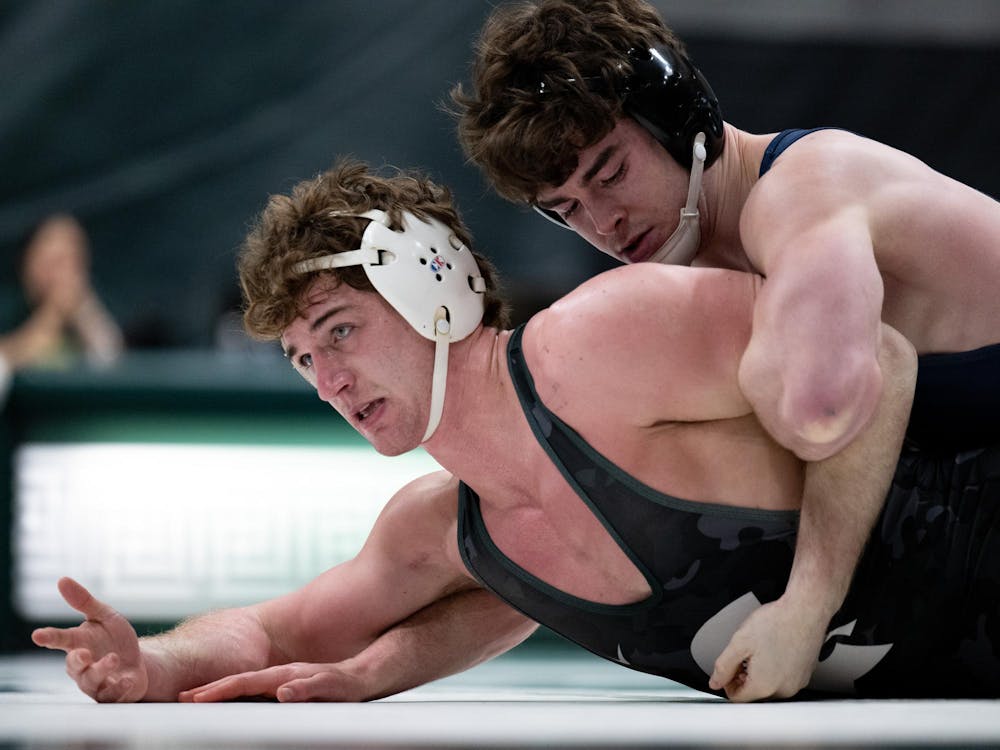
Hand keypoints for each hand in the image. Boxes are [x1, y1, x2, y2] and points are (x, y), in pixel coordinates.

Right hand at [31, 577, 147, 702]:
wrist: (137, 662)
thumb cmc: (114, 639)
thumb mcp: (104, 616)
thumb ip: (84, 601)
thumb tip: (62, 579)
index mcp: (78, 644)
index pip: (61, 640)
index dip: (50, 637)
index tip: (38, 634)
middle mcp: (83, 666)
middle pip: (74, 666)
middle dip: (77, 660)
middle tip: (82, 653)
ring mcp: (97, 682)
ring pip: (92, 681)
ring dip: (101, 670)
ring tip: (113, 658)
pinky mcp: (113, 694)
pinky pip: (113, 694)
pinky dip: (120, 687)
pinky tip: (127, 679)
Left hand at [179, 662, 366, 702]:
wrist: (370, 673)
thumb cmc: (331, 688)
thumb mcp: (297, 697)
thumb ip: (272, 702)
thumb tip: (249, 711)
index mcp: (278, 679)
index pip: (240, 685)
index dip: (213, 691)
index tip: (184, 699)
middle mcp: (289, 674)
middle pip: (247, 681)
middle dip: (217, 689)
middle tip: (188, 698)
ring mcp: (308, 676)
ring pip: (275, 679)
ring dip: (249, 684)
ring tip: (223, 691)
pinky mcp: (331, 682)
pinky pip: (313, 685)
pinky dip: (298, 688)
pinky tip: (285, 692)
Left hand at [708, 596, 826, 700]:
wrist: (805, 611)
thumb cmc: (777, 623)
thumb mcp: (739, 642)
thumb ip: (723, 666)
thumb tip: (716, 682)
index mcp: (764, 685)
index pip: (737, 697)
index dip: (727, 681)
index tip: (729, 667)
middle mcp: (783, 689)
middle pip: (754, 693)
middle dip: (745, 677)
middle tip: (744, 654)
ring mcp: (797, 683)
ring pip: (770, 686)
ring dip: (760, 672)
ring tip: (760, 649)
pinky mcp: (805, 674)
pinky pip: (784, 678)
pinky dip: (776, 669)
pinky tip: (774, 649)